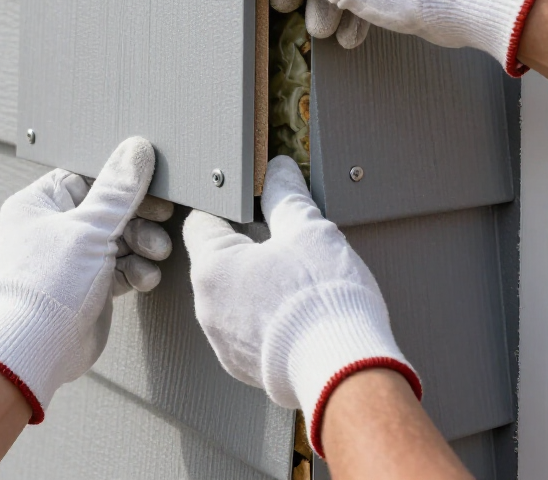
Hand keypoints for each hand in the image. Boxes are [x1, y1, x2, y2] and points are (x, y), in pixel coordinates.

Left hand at [0, 138, 172, 422]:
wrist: (37, 352)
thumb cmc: (47, 286)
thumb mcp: (90, 228)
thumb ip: (119, 190)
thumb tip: (137, 149)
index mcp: (41, 202)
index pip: (89, 175)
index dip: (123, 179)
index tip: (153, 181)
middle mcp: (55, 227)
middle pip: (109, 207)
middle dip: (140, 215)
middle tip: (164, 216)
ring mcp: (73, 257)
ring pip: (120, 237)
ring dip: (143, 243)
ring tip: (156, 252)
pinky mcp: (89, 285)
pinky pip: (121, 267)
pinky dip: (136, 270)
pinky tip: (145, 276)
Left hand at [183, 156, 419, 458]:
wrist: (346, 377)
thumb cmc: (323, 302)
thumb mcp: (308, 230)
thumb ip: (287, 195)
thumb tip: (279, 171)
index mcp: (212, 266)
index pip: (200, 220)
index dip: (227, 206)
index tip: (251, 202)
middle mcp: (207, 307)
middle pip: (218, 259)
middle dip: (248, 246)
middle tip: (284, 241)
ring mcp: (224, 343)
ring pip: (234, 296)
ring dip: (258, 285)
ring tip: (297, 280)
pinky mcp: (246, 369)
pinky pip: (249, 330)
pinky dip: (268, 318)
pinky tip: (300, 313)